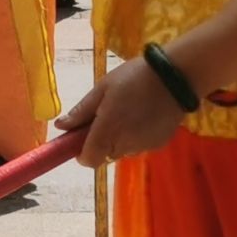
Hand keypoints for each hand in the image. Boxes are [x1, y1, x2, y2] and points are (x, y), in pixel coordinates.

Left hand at [55, 59, 186, 165]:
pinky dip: (136, 135)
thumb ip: (81, 111)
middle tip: (107, 115)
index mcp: (108, 130)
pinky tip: (144, 115)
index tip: (81, 138)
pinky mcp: (158, 144)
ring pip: (122, 150)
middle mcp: (125, 144)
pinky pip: (139, 145)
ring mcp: (144, 147)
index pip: (88, 160)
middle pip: (104, 155)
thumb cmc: (134, 77)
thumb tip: (60, 127)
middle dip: (101, 141)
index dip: (81, 153)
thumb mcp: (103, 88)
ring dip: (119, 138)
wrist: (176, 76)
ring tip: (129, 111)